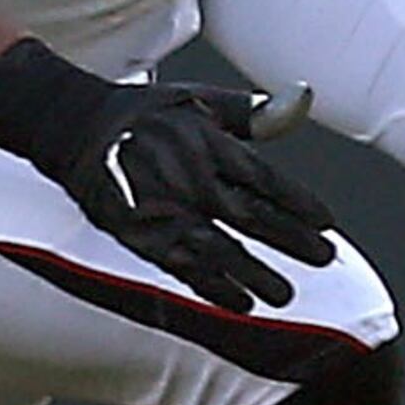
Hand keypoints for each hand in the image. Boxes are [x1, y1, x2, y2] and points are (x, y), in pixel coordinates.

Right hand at [0, 43, 340, 309]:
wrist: (77, 128)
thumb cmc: (148, 115)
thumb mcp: (200, 101)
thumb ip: (252, 112)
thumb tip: (303, 100)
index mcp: (207, 142)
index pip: (263, 177)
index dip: (298, 201)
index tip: (327, 222)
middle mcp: (187, 177)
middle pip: (248, 214)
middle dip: (289, 239)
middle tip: (325, 257)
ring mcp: (162, 209)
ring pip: (217, 247)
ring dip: (253, 273)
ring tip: (284, 294)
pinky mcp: (139, 235)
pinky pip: (181, 266)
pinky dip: (212, 287)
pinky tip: (240, 304)